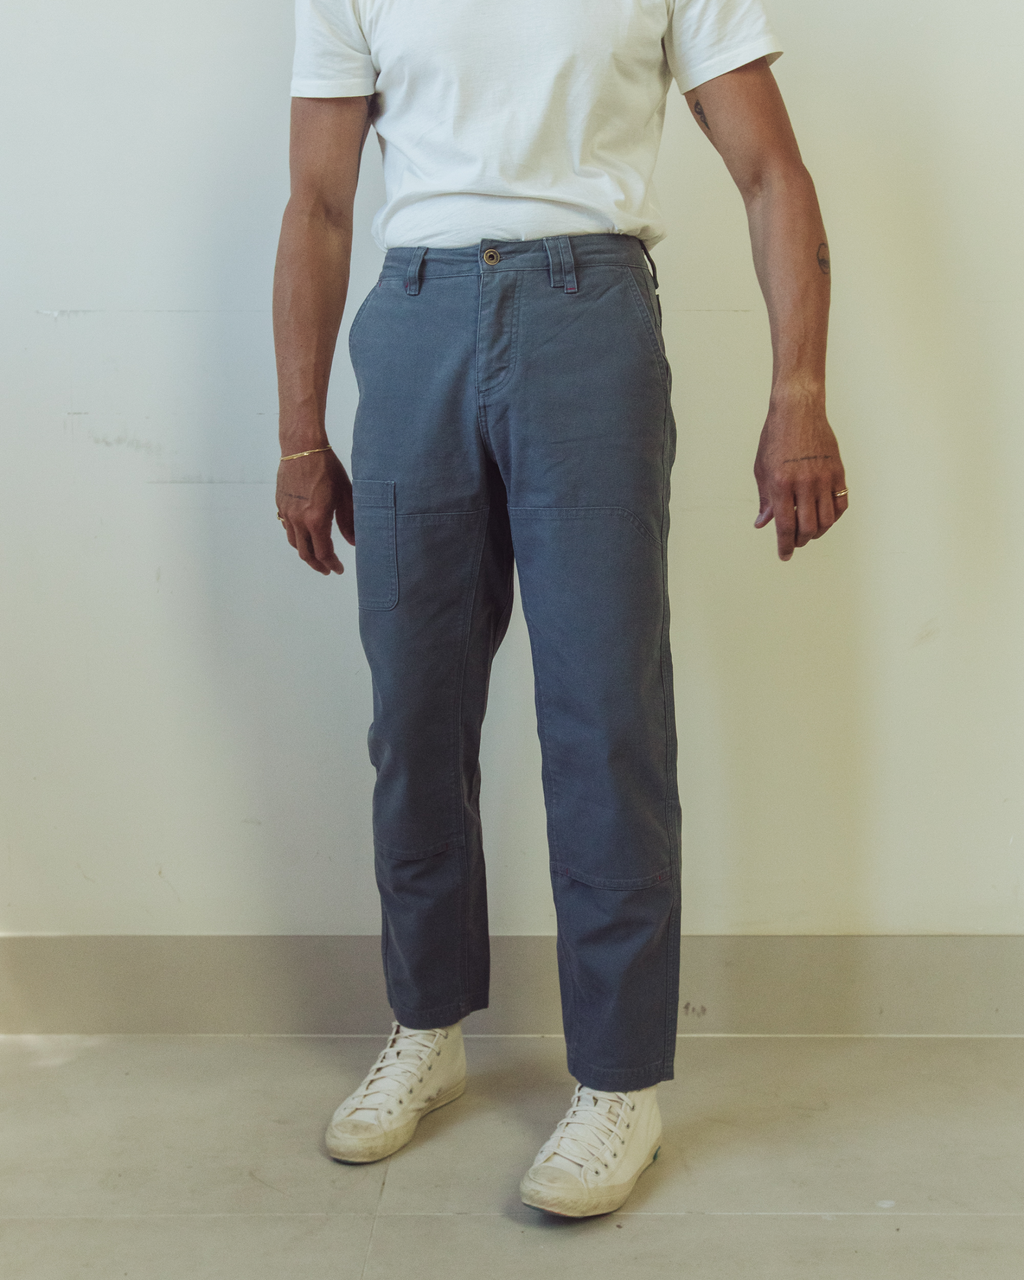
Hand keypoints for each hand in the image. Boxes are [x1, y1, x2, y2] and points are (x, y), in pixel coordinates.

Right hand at [275, 450, 354, 575]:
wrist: (302, 448)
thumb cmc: (327, 468)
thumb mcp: (345, 494)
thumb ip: (349, 521)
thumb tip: (353, 542)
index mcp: (316, 519)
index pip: (323, 552)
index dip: (331, 564)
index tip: (338, 569)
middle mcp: (298, 520)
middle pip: (306, 553)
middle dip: (317, 565)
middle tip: (327, 569)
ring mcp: (286, 512)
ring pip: (294, 542)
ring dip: (305, 552)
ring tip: (316, 555)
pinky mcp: (280, 504)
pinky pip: (287, 528)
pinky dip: (296, 537)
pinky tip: (304, 534)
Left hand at [753, 397, 847, 561]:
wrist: (798, 411)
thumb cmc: (776, 439)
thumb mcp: (762, 470)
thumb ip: (765, 500)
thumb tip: (763, 524)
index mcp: (781, 484)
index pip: (784, 525)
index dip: (784, 546)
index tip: (784, 555)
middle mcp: (804, 483)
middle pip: (807, 528)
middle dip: (800, 541)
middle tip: (795, 543)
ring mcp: (823, 478)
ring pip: (826, 520)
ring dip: (817, 532)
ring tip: (808, 532)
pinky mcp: (837, 471)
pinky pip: (840, 504)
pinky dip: (833, 517)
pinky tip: (824, 518)